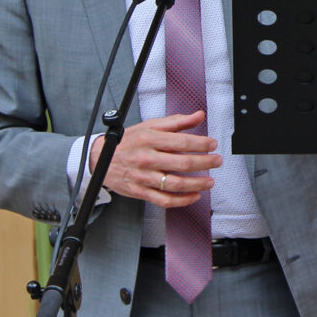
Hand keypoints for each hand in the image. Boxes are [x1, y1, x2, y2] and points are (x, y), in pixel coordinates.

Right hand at [89, 111, 220, 208]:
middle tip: (217, 161)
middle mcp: (147, 158)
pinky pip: (164, 200)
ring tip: (210, 181)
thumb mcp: (150, 126)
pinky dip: (181, 200)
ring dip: (196, 184)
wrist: (100, 158)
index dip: (201, 144)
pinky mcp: (140, 192)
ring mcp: (143, 177)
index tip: (213, 144)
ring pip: (175, 184)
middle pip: (182, 163)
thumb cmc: (128, 141)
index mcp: (150, 139)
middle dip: (205, 163)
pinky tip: (194, 196)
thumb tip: (198, 116)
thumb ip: (177, 121)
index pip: (182, 142)